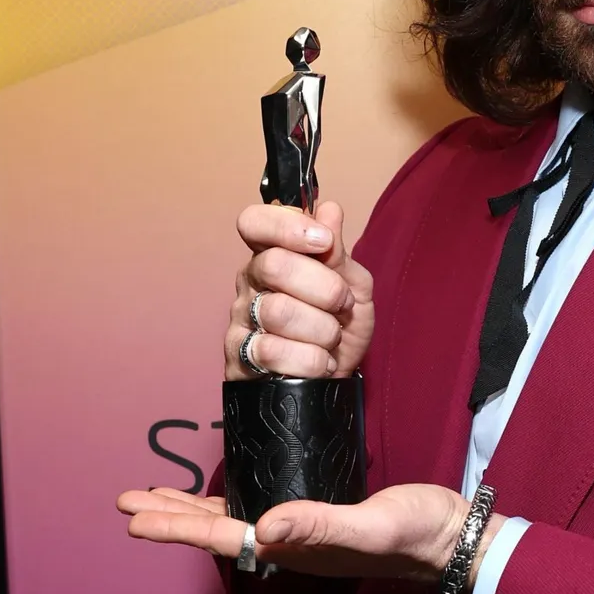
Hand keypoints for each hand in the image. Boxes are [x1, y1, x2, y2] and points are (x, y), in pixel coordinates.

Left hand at [116, 485, 507, 585]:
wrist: (450, 535)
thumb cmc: (414, 531)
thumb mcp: (369, 524)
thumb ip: (320, 525)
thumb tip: (264, 527)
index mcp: (295, 547)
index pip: (223, 537)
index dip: (176, 526)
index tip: (135, 516)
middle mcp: (290, 543)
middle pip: (217, 532)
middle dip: (170, 517)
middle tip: (127, 502)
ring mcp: (302, 532)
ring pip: (233, 522)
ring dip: (191, 511)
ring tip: (155, 498)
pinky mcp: (317, 515)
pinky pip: (259, 511)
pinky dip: (228, 504)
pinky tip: (221, 496)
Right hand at [226, 198, 373, 380]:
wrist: (334, 382)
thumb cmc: (339, 328)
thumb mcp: (354, 287)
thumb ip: (339, 253)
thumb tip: (329, 211)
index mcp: (273, 255)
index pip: (254, 222)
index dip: (287, 225)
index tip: (323, 241)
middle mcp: (250, 283)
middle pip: (273, 265)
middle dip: (324, 288)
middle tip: (342, 304)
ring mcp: (240, 320)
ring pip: (278, 311)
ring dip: (322, 329)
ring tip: (332, 339)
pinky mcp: (238, 359)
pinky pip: (272, 352)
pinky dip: (310, 360)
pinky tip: (320, 363)